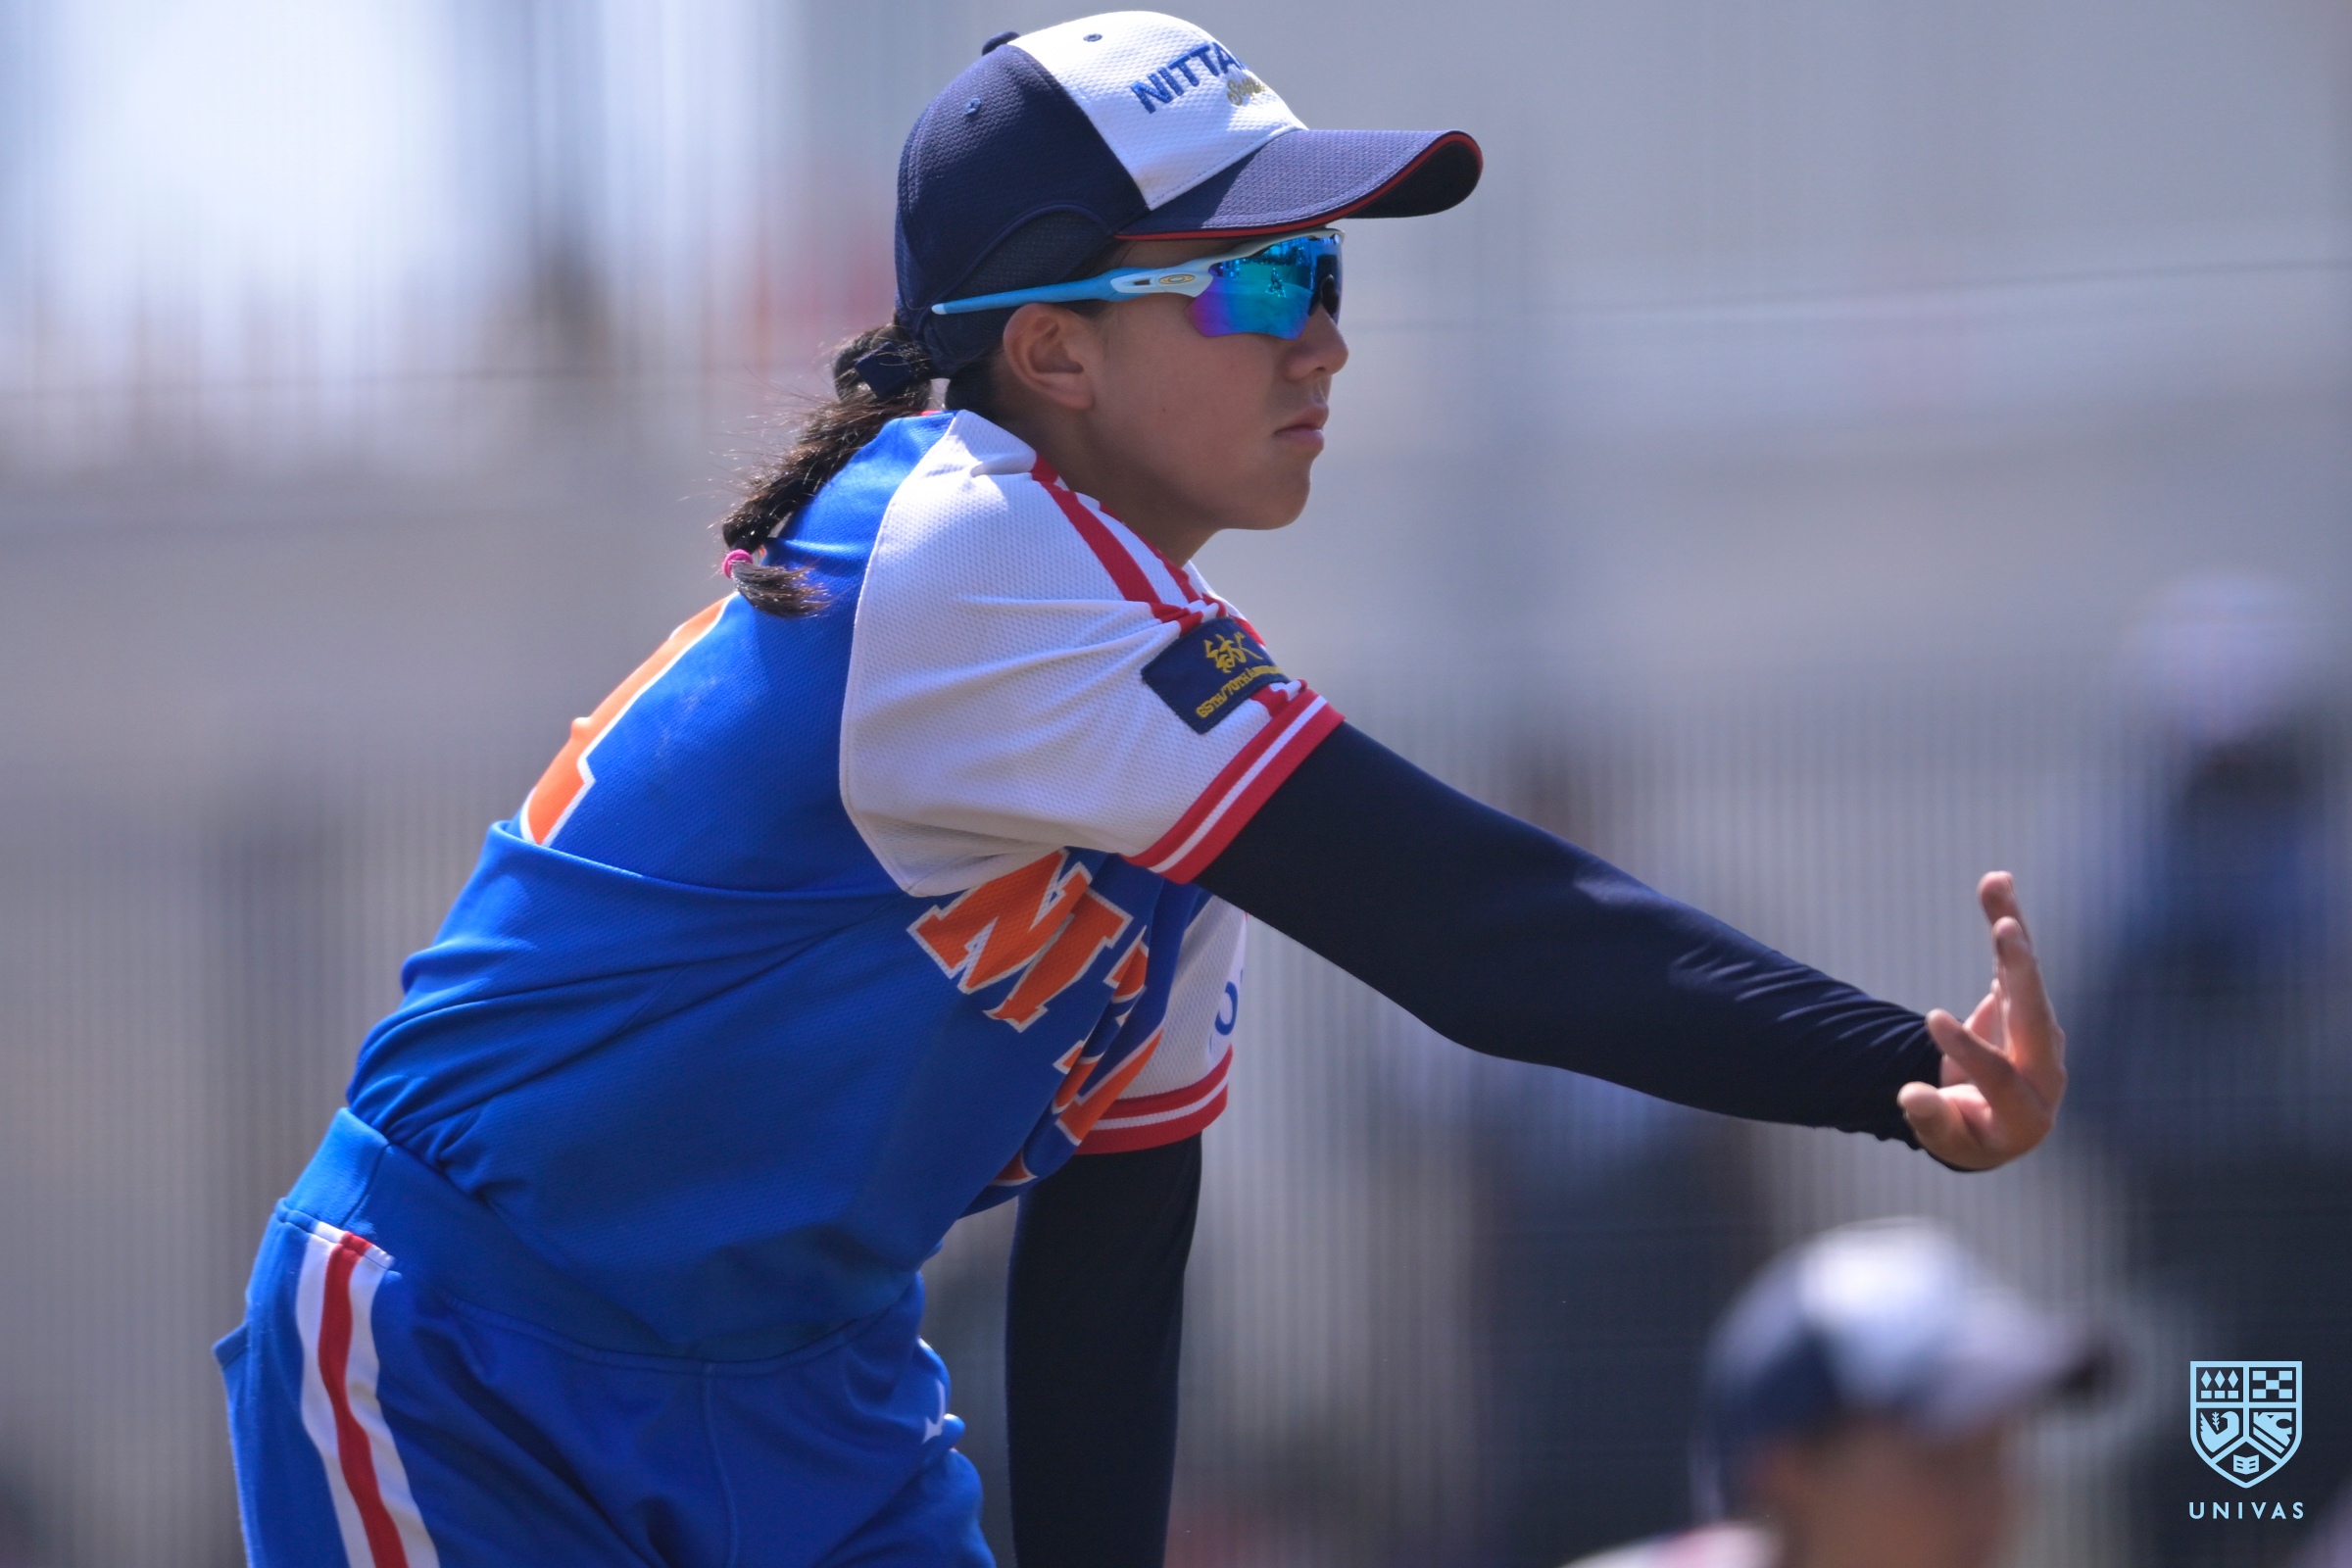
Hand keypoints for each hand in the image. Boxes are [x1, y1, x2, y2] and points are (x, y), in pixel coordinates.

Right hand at [1897, 872, 2065, 1169]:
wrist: (1998, 1123)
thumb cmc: (1967, 1134)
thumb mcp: (1948, 1138)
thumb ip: (1933, 1120)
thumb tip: (1911, 1095)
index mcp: (2028, 1111)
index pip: (2002, 1075)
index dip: (1969, 1048)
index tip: (1931, 1017)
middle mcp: (2045, 1068)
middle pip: (2035, 1018)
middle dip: (2021, 973)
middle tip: (2008, 931)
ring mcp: (2038, 1034)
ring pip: (2026, 977)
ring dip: (2011, 929)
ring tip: (1996, 883)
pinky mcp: (2023, 1005)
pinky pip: (2013, 962)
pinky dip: (2006, 923)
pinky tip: (1997, 884)